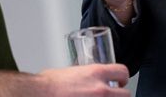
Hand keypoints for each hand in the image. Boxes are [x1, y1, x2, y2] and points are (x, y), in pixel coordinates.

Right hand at [0, 65, 128, 95]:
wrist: (40, 94)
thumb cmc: (47, 85)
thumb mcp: (68, 72)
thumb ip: (80, 75)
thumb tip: (80, 79)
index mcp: (95, 73)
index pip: (122, 71)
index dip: (122, 77)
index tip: (120, 80)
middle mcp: (100, 89)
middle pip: (126, 93)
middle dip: (121, 94)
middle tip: (116, 94)